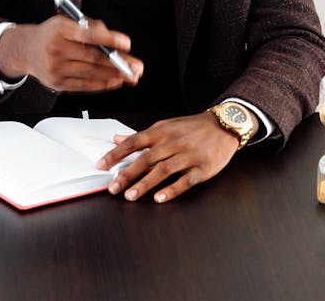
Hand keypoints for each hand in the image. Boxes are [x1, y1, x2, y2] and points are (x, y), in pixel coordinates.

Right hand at [0, 15, 142, 92]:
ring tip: (130, 76)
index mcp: (60, 30)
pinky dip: (102, 84)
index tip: (126, 43)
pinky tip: (114, 82)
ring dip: (114, 76)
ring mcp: (56, 69)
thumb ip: (89, 27)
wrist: (25, 50)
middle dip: (119, 64)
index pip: (89, 35)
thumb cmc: (50, 34)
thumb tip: (113, 39)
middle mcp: (57, 50)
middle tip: (136, 66)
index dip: (110, 40)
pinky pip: (85, 86)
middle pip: (93, 58)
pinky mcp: (58, 84)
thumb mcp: (65, 21)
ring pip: (92, 74)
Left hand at [96, 111, 248, 202]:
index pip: (133, 142)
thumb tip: (117, 138)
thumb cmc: (191, 127)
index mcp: (160, 131)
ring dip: (144, 184)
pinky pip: (185, 181)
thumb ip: (141, 135)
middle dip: (126, 174)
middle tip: (112, 187)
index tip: (101, 165)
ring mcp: (187, 156)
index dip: (115, 154)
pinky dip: (171, 190)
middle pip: (145, 159)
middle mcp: (172, 143)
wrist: (223, 126)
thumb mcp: (165, 126)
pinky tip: (159, 198)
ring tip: (130, 196)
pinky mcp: (202, 168)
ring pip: (162, 171)